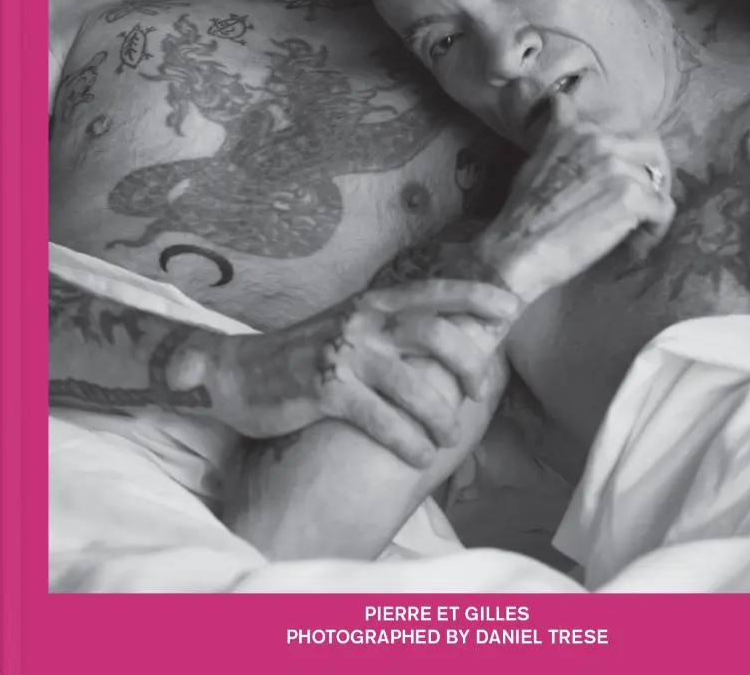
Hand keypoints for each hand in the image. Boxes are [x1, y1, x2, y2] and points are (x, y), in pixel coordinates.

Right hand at [191, 281, 519, 466]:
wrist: (238, 372)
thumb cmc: (306, 353)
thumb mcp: (351, 326)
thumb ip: (391, 326)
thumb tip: (447, 332)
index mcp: (373, 303)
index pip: (435, 292)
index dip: (476, 297)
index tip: (510, 309)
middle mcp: (363, 321)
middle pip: (437, 334)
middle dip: (470, 365)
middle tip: (479, 393)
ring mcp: (345, 354)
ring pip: (416, 386)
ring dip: (441, 417)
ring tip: (447, 438)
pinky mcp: (326, 391)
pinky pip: (382, 420)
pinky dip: (409, 442)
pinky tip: (420, 456)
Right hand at [474, 94, 675, 303]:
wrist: (520, 249)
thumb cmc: (524, 211)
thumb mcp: (537, 157)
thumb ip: (558, 130)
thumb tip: (560, 100)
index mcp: (581, 130)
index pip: (628, 130)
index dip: (632, 156)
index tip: (624, 180)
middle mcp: (602, 141)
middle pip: (653, 148)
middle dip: (654, 174)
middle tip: (643, 202)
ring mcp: (619, 168)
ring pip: (659, 184)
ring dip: (650, 209)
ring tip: (632, 232)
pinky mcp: (632, 198)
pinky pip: (664, 211)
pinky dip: (655, 230)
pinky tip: (636, 245)